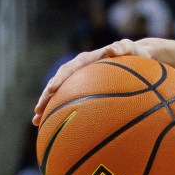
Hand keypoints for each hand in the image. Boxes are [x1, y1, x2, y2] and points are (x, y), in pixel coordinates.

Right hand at [33, 40, 159, 125]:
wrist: (137, 57)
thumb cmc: (137, 54)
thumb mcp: (134, 49)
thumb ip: (126, 48)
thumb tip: (114, 49)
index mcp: (88, 60)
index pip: (70, 69)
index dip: (59, 79)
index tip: (52, 90)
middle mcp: (80, 69)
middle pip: (58, 82)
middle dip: (46, 96)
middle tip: (37, 111)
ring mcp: (81, 80)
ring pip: (60, 93)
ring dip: (48, 106)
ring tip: (36, 121)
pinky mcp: (85, 89)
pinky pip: (70, 100)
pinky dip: (61, 111)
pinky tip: (54, 127)